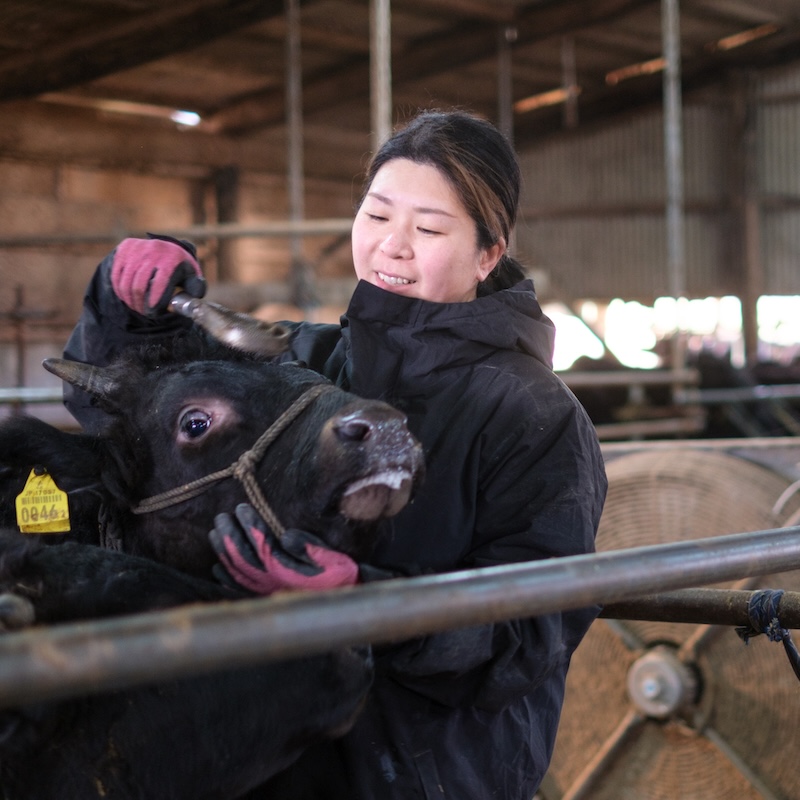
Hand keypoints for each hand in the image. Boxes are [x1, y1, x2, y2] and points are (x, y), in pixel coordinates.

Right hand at [110, 236, 205, 314]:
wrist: (167, 246)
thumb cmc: (180, 267)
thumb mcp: (192, 275)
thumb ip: (195, 287)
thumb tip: (190, 299)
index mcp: (172, 258)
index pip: (159, 283)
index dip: (154, 301)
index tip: (152, 312)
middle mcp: (154, 250)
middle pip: (139, 284)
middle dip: (140, 303)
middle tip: (143, 312)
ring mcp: (138, 247)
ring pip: (126, 281)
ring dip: (129, 299)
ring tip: (135, 307)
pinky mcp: (125, 248)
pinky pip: (117, 273)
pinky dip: (119, 289)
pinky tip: (125, 297)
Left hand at [209, 504, 358, 594]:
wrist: (342, 605)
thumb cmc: (339, 577)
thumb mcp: (331, 559)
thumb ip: (308, 548)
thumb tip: (286, 536)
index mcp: (286, 570)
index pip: (261, 544)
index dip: (249, 526)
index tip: (241, 508)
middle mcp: (271, 583)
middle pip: (242, 558)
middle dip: (230, 535)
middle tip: (221, 517)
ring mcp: (265, 592)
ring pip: (237, 572)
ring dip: (223, 552)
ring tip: (214, 533)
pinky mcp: (264, 599)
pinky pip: (239, 590)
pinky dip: (226, 578)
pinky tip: (216, 569)